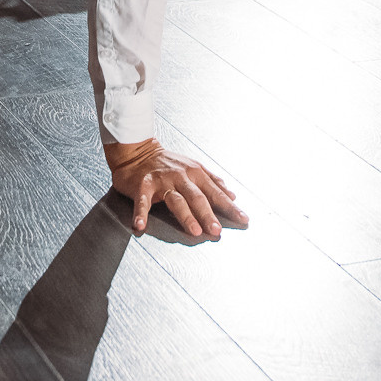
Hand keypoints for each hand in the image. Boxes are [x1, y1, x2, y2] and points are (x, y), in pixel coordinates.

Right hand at [105, 139, 246, 238]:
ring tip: (194, 230)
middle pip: (197, 197)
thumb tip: (232, 195)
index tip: (243, 219)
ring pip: (176, 200)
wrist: (137, 150)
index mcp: (195, 173)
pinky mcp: (142, 185)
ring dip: (185, 216)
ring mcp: (162, 181)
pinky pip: (142, 201)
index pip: (215, 192)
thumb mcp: (194, 167)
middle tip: (217, 230)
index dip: (229, 206)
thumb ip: (213, 181)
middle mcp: (180, 176)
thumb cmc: (166, 162)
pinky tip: (141, 225)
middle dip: (208, 214)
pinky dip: (141, 213)